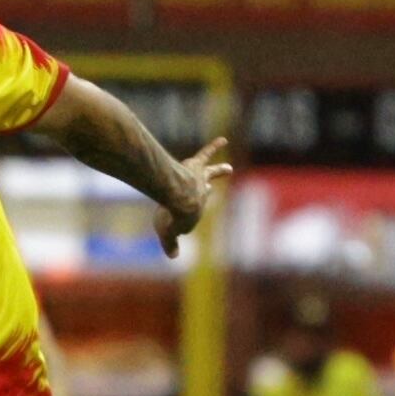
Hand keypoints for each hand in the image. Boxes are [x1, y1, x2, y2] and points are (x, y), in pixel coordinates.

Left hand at [153, 137, 230, 258]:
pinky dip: (214, 147)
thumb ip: (170, 243)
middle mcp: (200, 196)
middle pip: (204, 193)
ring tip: (227, 169)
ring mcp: (198, 180)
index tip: (178, 221)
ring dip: (218, 172)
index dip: (182, 216)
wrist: (180, 197)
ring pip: (209, 175)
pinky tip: (222, 139)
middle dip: (207, 192)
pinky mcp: (196, 166)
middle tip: (210, 191)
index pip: (188, 212)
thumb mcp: (167, 232)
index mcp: (193, 212)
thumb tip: (173, 256)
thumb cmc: (172, 215)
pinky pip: (206, 154)